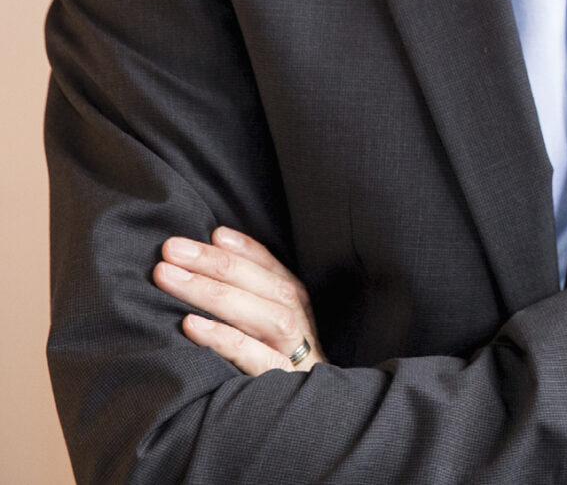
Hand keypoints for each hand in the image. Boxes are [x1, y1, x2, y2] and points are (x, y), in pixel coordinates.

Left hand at [153, 227, 325, 375]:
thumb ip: (247, 288)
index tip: (209, 232)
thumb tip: (216, 241)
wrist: (310, 420)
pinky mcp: (279, 382)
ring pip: (260, 314)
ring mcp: (291, 352)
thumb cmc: (275, 364)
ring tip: (170, 277)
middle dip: (213, 263)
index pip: (269, 266)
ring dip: (212, 291)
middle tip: (171, 249)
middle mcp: (296, 322)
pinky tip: (190, 325)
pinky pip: (253, 357)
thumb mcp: (267, 325)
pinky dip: (223, 338)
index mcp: (294, 302)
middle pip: (259, 284)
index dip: (241, 248)